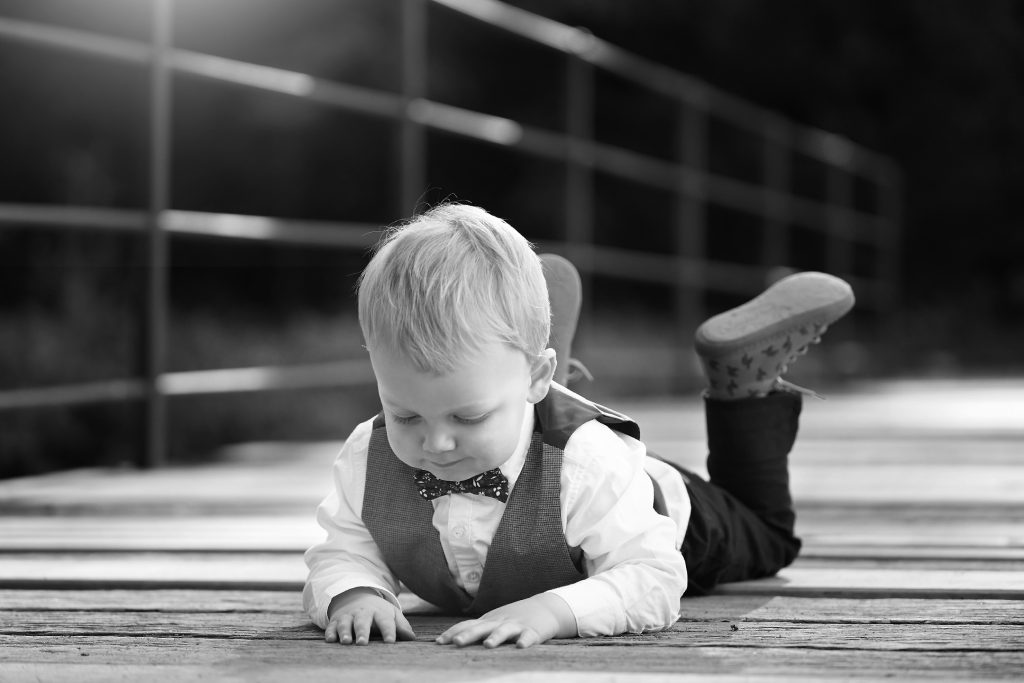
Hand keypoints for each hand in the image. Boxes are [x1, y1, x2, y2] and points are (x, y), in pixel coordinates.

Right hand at [324, 587, 415, 644]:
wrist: (357, 597)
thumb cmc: (378, 611)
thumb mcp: (391, 614)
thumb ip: (401, 626)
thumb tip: (412, 638)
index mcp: (379, 612)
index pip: (385, 621)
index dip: (389, 631)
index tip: (390, 641)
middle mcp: (363, 614)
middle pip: (363, 622)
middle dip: (362, 632)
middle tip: (363, 643)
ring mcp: (348, 616)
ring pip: (346, 623)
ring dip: (345, 632)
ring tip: (346, 641)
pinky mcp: (336, 620)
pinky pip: (332, 626)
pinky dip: (330, 632)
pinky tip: (330, 640)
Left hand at [436, 593, 575, 648]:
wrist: (545, 608)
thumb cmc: (514, 618)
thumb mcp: (493, 622)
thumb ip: (476, 630)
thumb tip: (451, 640)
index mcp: (488, 621)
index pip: (467, 625)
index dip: (453, 632)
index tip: (438, 643)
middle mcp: (500, 622)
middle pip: (481, 628)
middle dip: (468, 635)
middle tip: (455, 642)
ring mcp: (516, 625)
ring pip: (504, 631)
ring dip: (496, 637)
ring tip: (487, 645)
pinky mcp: (533, 631)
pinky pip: (529, 636)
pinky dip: (525, 640)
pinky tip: (520, 646)